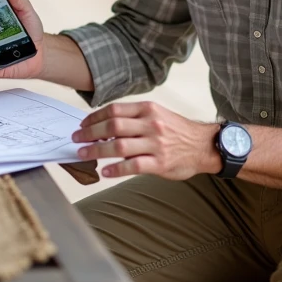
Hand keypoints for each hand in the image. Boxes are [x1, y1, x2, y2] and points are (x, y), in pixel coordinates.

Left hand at [72, 101, 217, 179]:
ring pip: (119, 146)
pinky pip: (133, 166)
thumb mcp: (157, 115)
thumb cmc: (177, 130)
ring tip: (84, 154)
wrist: (204, 145)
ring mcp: (155, 144)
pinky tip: (105, 172)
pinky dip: (116, 169)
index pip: (114, 110)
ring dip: (97, 150)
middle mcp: (151, 124)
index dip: (94, 117)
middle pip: (113, 126)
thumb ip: (135, 119)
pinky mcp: (160, 162)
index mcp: (148, 109)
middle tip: (77, 139)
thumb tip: (105, 126)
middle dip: (90, 133)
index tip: (82, 125)